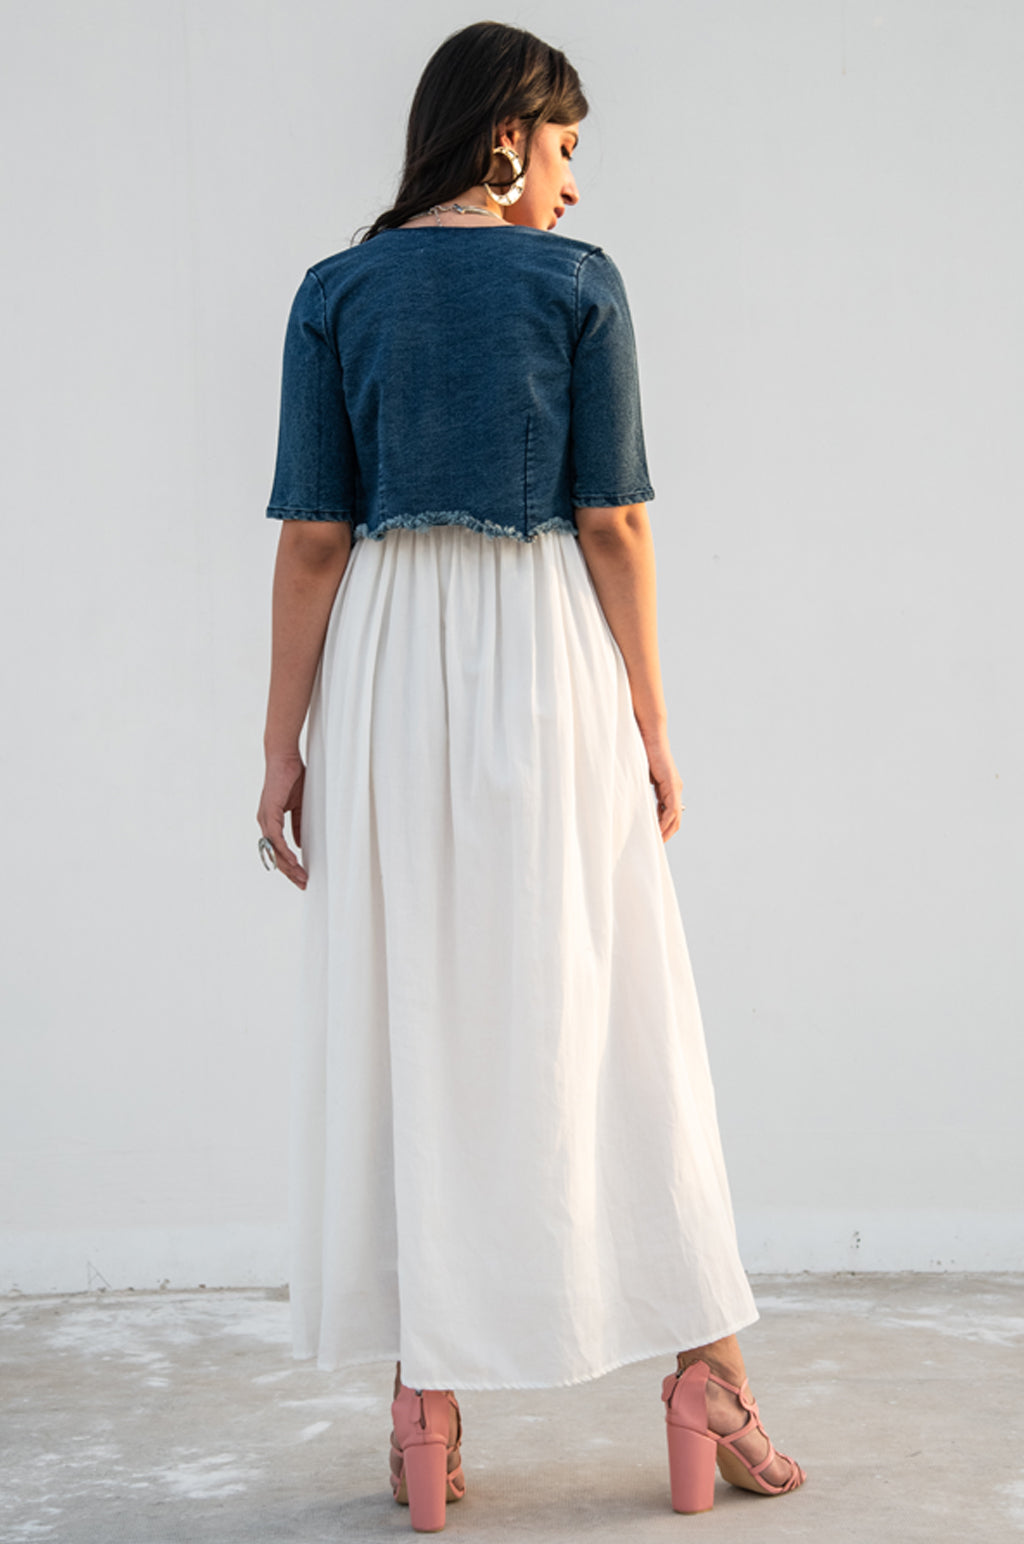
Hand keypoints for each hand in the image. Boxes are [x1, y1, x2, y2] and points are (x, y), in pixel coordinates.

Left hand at [256, 750, 307, 888]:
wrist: (284, 758)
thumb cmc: (292, 778)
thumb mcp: (299, 806)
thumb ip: (298, 825)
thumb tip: (300, 844)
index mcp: (271, 821)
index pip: (278, 850)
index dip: (289, 865)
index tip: (302, 876)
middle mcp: (265, 822)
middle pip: (274, 855)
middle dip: (290, 872)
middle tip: (303, 883)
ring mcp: (265, 818)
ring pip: (274, 850)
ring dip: (288, 866)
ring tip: (301, 876)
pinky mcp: (269, 812)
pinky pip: (275, 838)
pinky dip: (284, 851)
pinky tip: (294, 860)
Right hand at [640, 726, 684, 841]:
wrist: (649, 736)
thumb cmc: (643, 752)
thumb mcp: (643, 776)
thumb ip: (644, 789)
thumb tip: (638, 803)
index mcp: (668, 788)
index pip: (670, 814)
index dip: (664, 827)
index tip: (655, 839)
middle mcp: (675, 789)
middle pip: (676, 819)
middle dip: (667, 833)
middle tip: (656, 846)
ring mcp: (675, 787)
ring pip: (675, 817)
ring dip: (667, 831)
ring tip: (657, 842)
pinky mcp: (672, 784)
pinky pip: (671, 809)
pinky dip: (665, 821)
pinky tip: (657, 830)